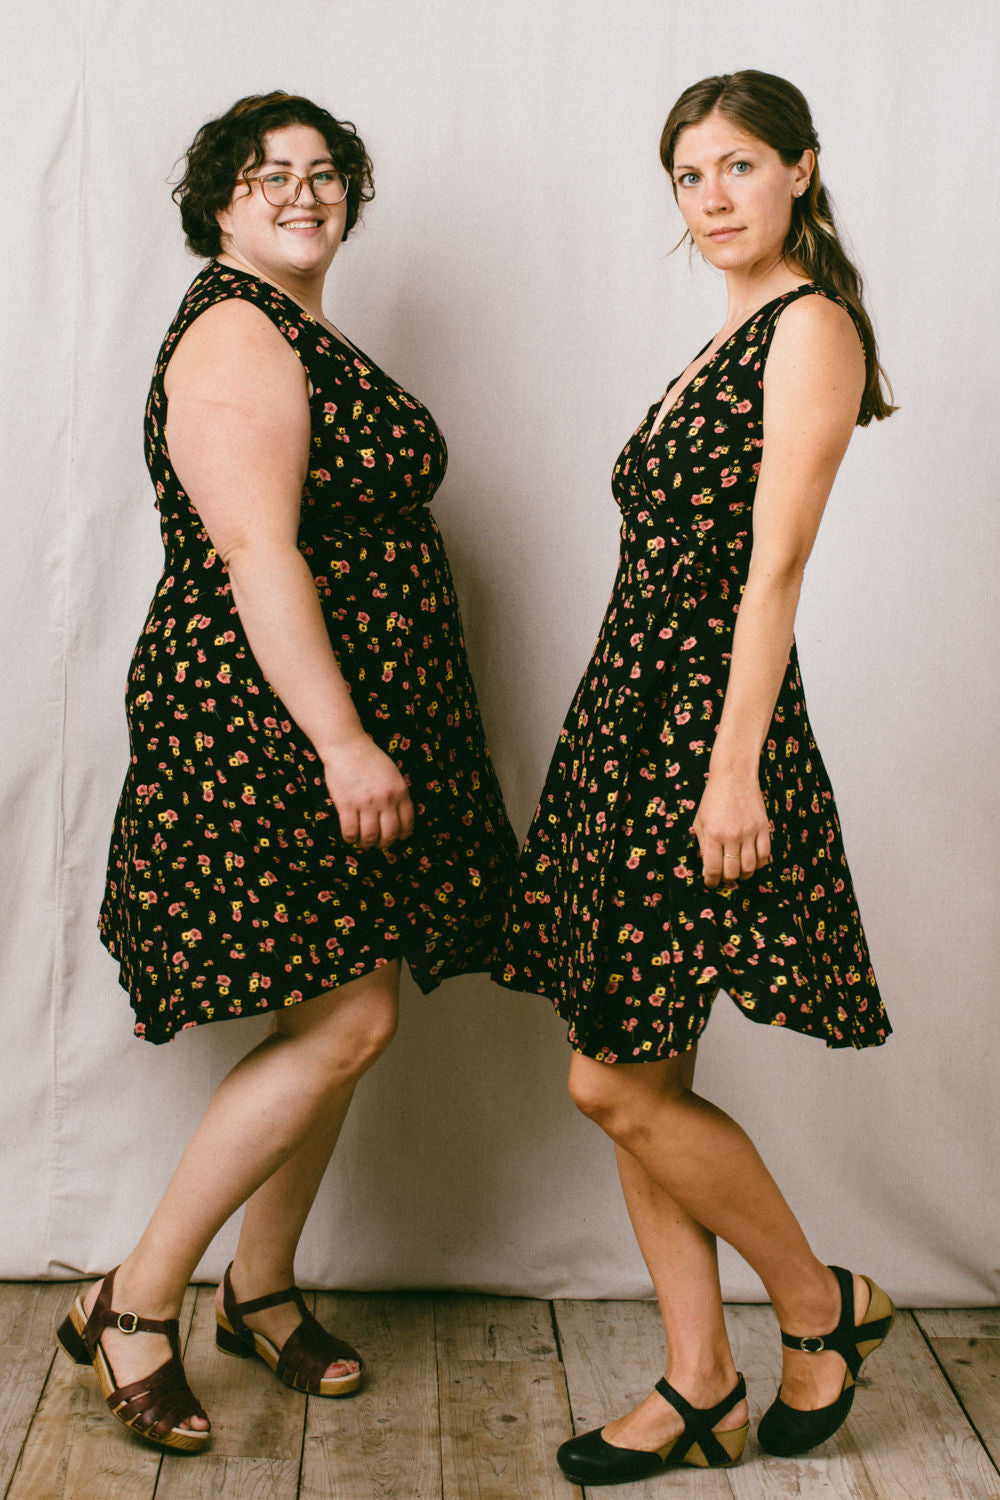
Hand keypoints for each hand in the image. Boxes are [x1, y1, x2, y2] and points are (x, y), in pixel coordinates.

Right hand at [322, 733, 414, 849]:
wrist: (347, 746)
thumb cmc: (370, 759)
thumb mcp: (393, 774)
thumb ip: (398, 794)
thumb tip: (399, 818)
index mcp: (400, 792)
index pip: (407, 824)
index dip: (402, 835)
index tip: (396, 838)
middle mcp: (386, 800)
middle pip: (389, 835)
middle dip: (384, 844)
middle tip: (377, 843)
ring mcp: (366, 803)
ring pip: (370, 837)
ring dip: (366, 844)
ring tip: (363, 842)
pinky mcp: (346, 804)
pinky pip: (351, 832)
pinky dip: (351, 839)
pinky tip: (350, 837)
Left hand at [692, 770, 770, 888]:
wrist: (734, 777)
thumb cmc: (713, 799)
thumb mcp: (699, 821)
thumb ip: (702, 845)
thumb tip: (708, 868)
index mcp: (712, 834)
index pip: (713, 869)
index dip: (711, 881)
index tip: (711, 883)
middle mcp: (731, 835)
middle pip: (732, 871)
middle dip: (727, 880)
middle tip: (725, 878)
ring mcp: (749, 832)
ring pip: (750, 867)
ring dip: (744, 875)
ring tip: (739, 873)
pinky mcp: (763, 828)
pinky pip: (764, 855)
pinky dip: (759, 864)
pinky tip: (752, 862)